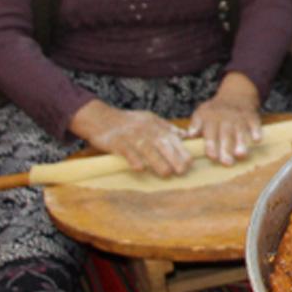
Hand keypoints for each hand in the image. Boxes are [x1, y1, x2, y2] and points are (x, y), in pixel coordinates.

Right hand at [69, 100, 191, 177]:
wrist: (101, 118)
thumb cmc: (128, 122)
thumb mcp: (149, 119)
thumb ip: (166, 127)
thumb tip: (184, 135)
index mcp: (155, 125)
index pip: (172, 137)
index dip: (182, 150)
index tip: (190, 162)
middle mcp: (145, 130)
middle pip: (162, 144)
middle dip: (174, 157)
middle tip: (182, 171)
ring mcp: (131, 136)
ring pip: (147, 149)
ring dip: (157, 162)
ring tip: (166, 173)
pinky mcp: (117, 142)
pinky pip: (127, 151)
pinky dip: (133, 159)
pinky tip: (140, 169)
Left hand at [188, 72, 261, 165]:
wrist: (236, 94)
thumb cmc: (216, 109)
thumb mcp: (202, 112)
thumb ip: (196, 124)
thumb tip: (190, 135)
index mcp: (211, 118)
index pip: (210, 133)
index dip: (211, 144)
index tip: (212, 156)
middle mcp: (225, 117)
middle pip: (225, 134)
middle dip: (226, 148)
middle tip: (227, 162)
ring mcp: (239, 117)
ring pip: (240, 130)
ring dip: (241, 142)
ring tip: (241, 155)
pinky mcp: (252, 116)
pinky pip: (255, 124)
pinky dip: (256, 131)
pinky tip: (257, 140)